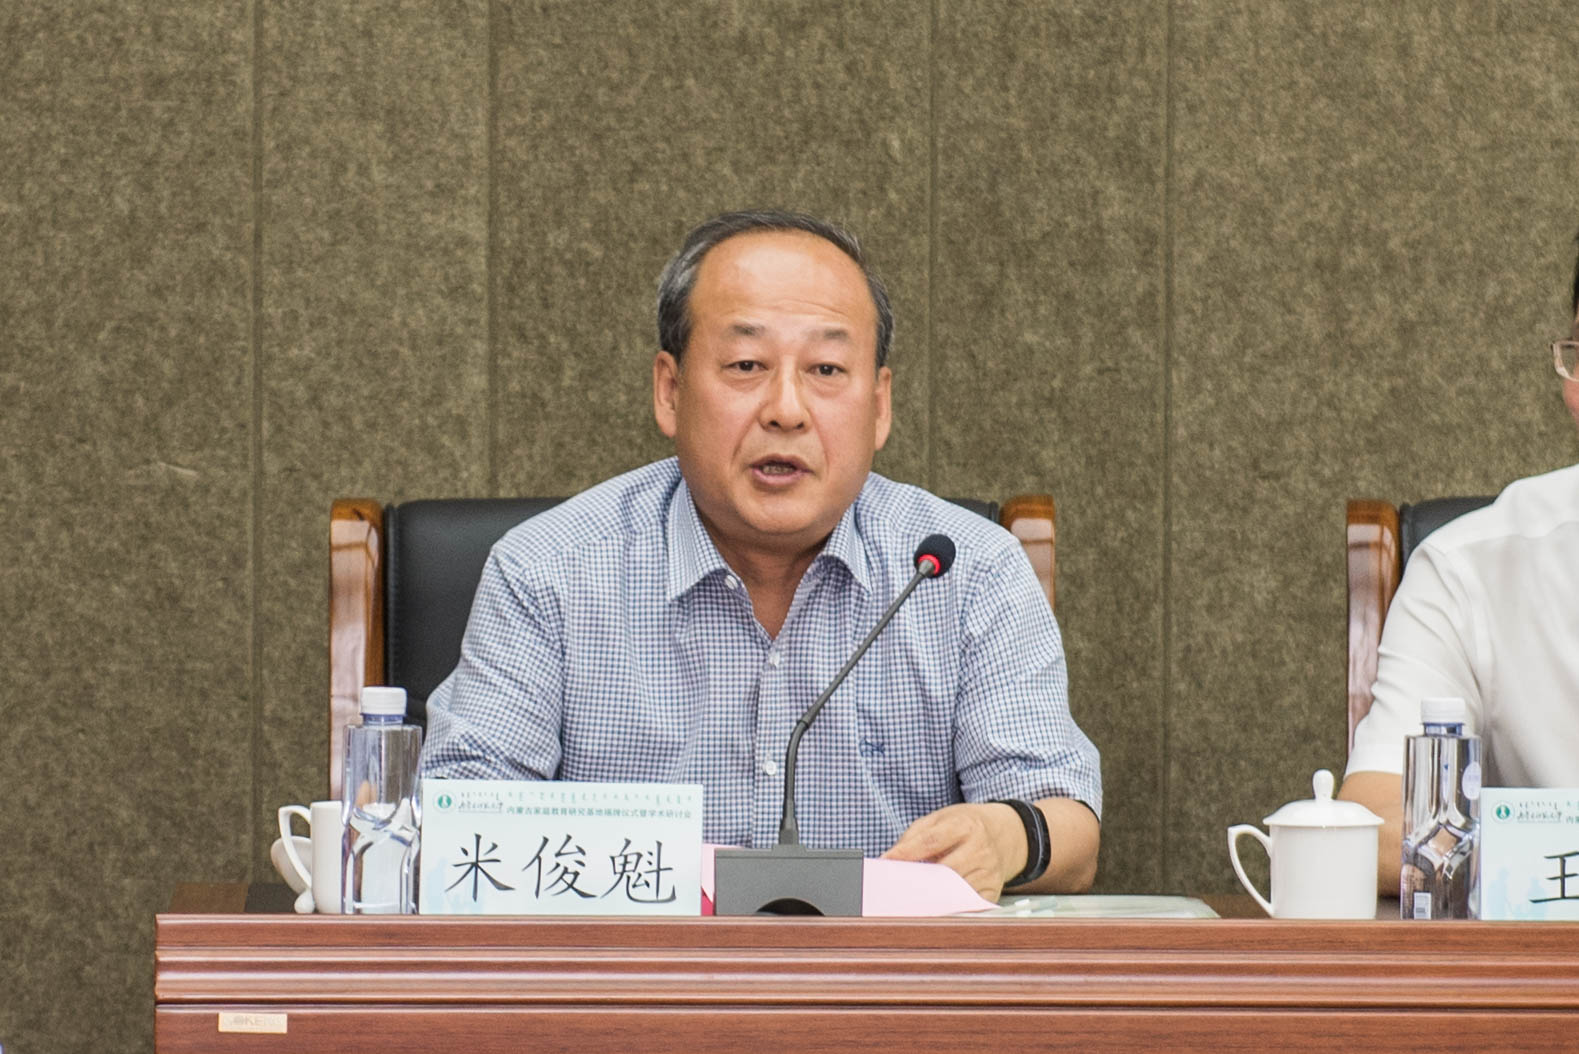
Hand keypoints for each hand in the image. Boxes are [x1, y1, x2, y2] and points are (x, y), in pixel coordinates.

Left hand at [882, 802, 1020, 901]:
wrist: (1005, 832)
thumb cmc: (966, 825)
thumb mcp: (941, 818)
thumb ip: (915, 835)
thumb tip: (892, 857)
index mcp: (965, 825)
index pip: (932, 840)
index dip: (907, 852)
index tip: (886, 861)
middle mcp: (980, 848)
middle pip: (944, 870)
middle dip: (919, 879)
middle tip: (898, 887)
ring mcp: (989, 871)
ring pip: (955, 891)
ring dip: (933, 895)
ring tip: (915, 896)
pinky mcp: (994, 890)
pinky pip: (968, 905)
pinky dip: (950, 906)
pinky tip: (938, 903)